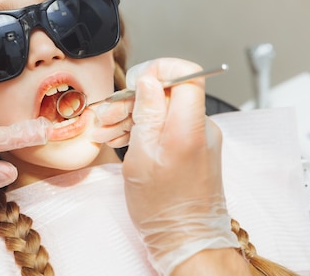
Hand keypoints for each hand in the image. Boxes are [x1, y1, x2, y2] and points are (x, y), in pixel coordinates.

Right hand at [120, 58, 238, 274]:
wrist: (185, 240)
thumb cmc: (162, 208)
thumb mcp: (141, 157)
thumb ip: (146, 114)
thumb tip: (150, 79)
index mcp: (189, 128)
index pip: (188, 74)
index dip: (160, 69)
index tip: (137, 81)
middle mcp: (201, 128)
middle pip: (168, 92)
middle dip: (134, 99)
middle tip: (108, 116)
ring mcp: (199, 137)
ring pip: (163, 110)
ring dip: (133, 116)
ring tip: (107, 133)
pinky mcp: (193, 147)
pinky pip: (167, 126)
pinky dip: (144, 130)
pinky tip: (121, 138)